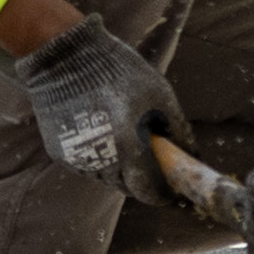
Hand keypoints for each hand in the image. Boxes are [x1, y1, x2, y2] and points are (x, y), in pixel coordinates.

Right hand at [1, 6, 192, 194]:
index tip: (172, 191)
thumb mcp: (159, 94)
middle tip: (151, 162)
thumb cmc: (119, 72)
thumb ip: (176, 130)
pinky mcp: (61, 153)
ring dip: (120, 168)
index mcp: (130, 144)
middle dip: (143, 179)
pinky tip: (101, 130)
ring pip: (107, 178)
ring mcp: (79, 158)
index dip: (163, 193)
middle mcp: (103, 158)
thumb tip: (191, 156)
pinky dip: (98, 156)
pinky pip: (87, 164)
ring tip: (123, 137)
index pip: (149, 190)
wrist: (66, 59)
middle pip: (128, 187)